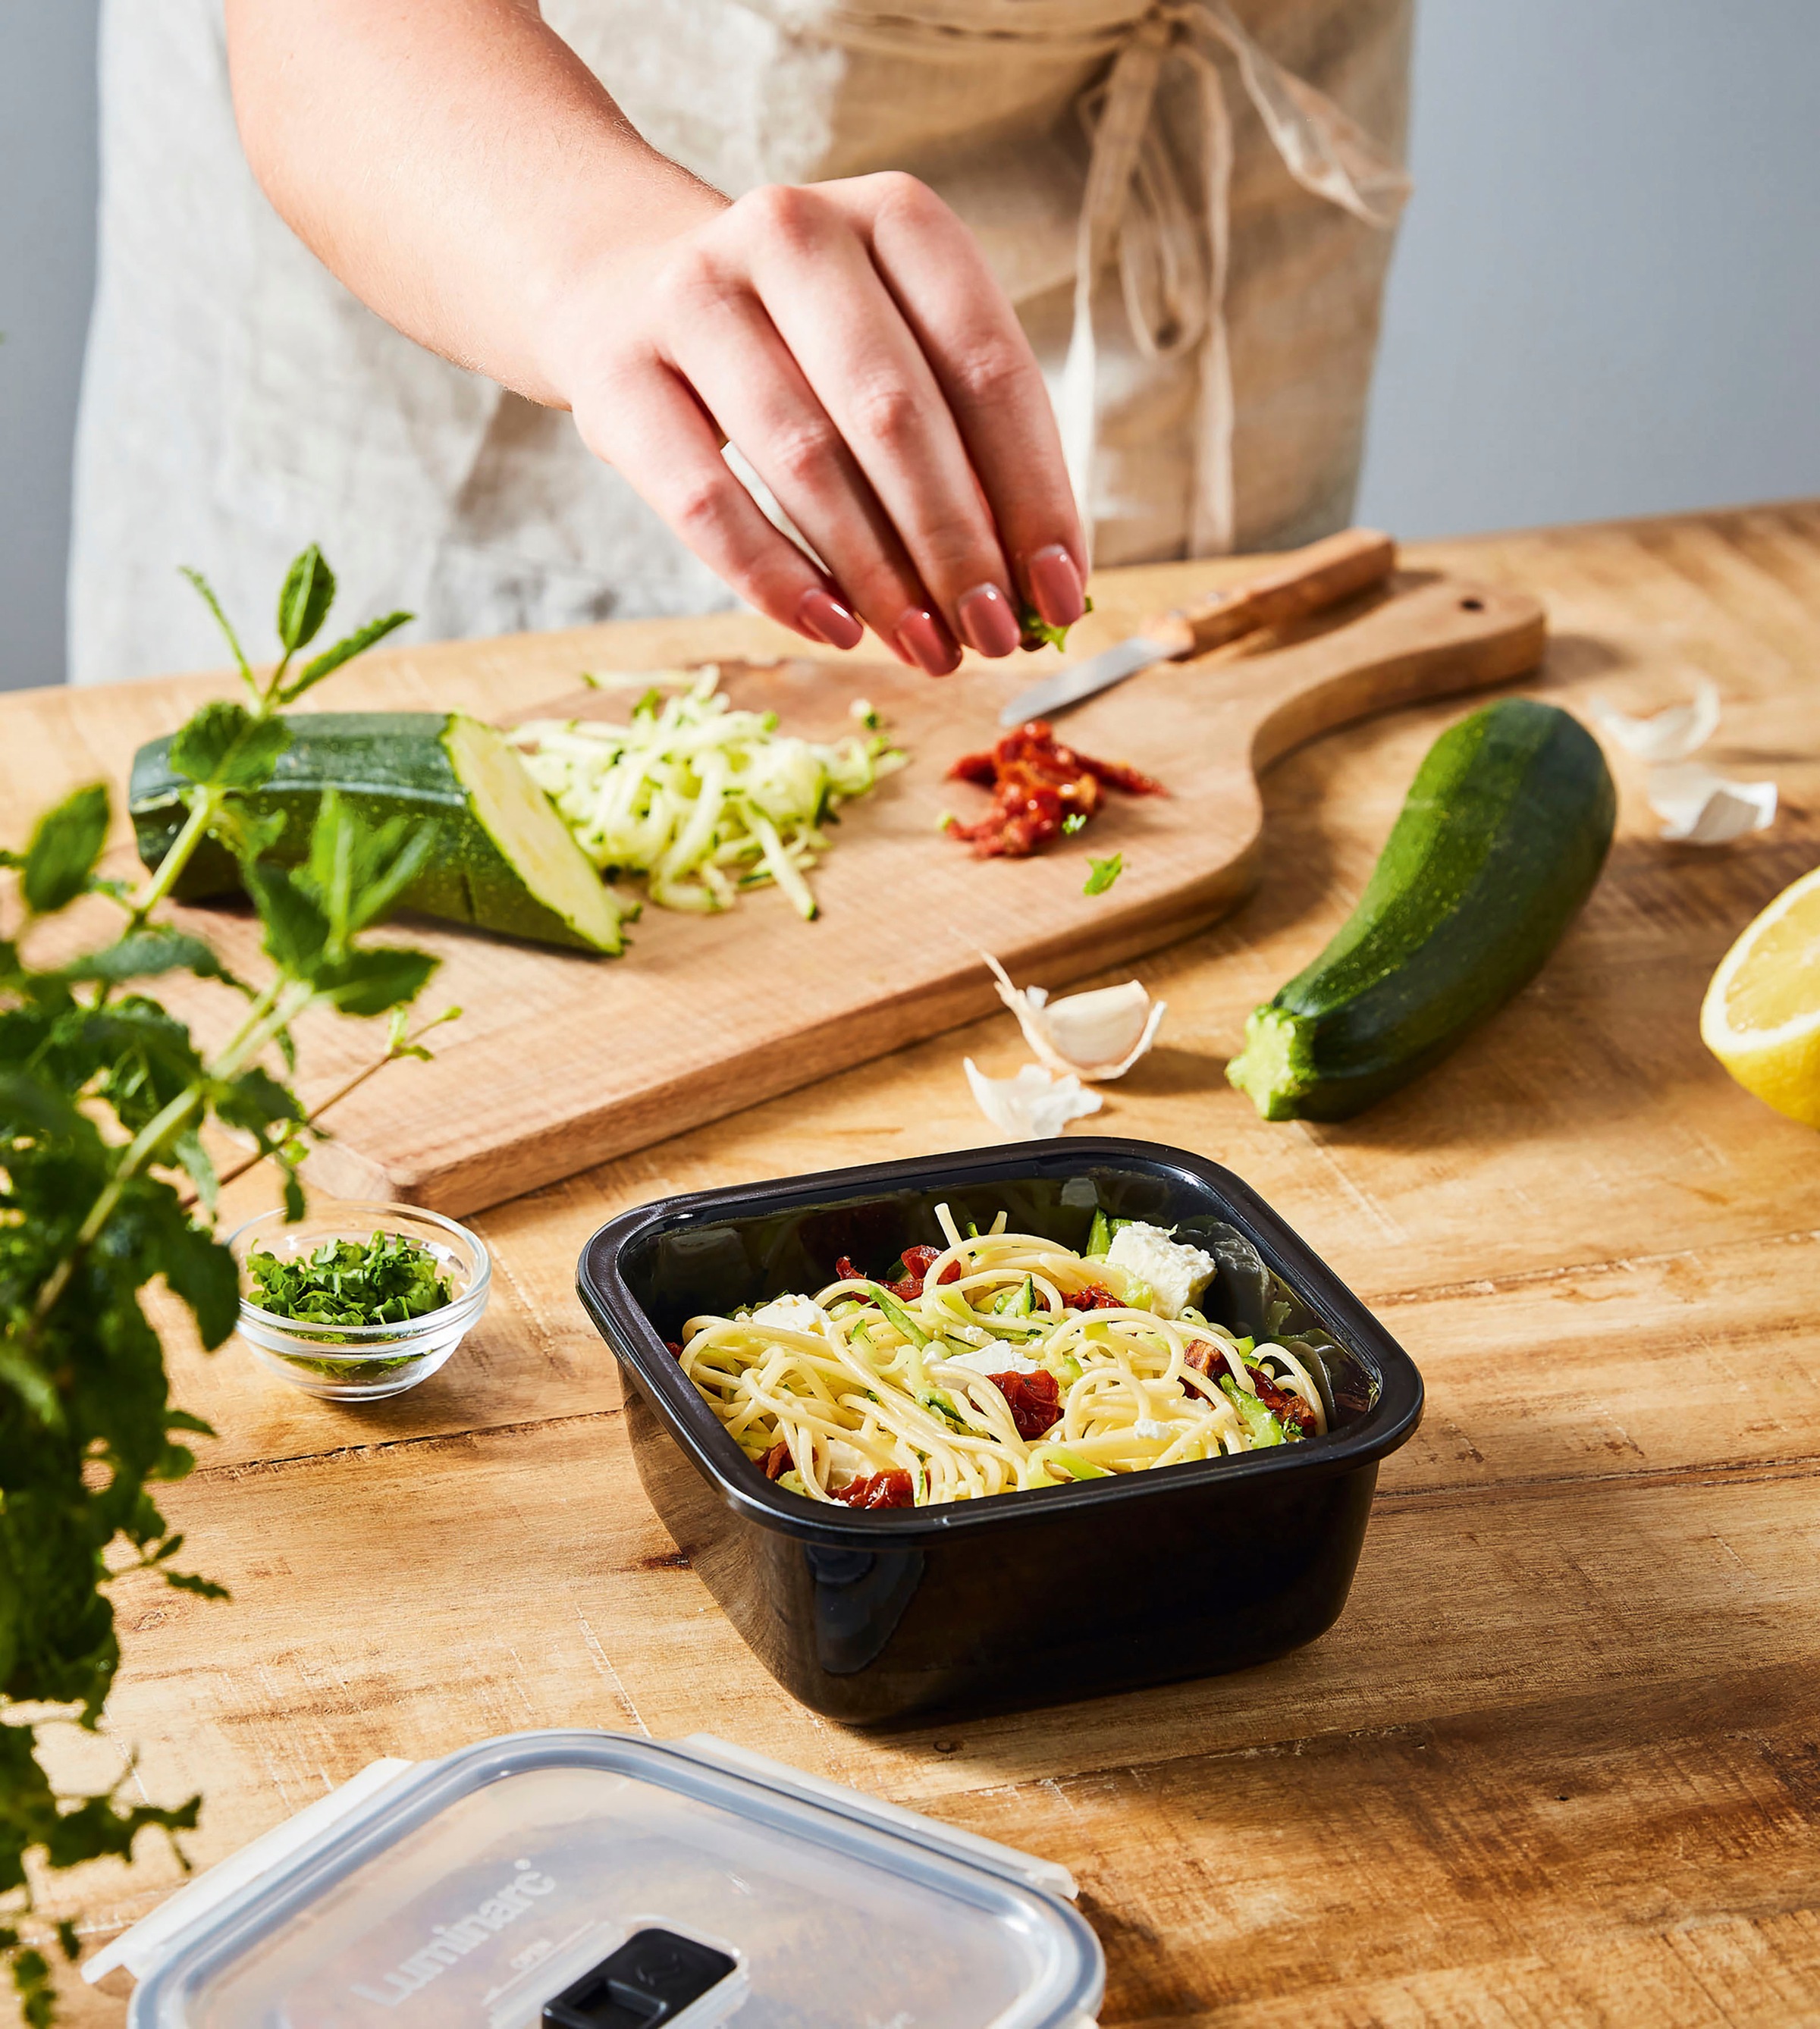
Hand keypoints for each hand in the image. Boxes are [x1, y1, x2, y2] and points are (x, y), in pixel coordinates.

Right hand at [541, 173, 1088, 672]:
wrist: (624, 289)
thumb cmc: (801, 345)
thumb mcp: (895, 352)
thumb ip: (964, 446)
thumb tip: (1037, 589)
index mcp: (896, 218)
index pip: (989, 367)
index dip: (1034, 493)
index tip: (1062, 594)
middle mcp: (793, 234)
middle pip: (897, 415)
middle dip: (958, 547)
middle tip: (994, 638)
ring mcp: (694, 294)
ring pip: (805, 461)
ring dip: (878, 578)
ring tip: (927, 649)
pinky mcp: (617, 374)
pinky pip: (706, 500)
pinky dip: (778, 579)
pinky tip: (834, 629)